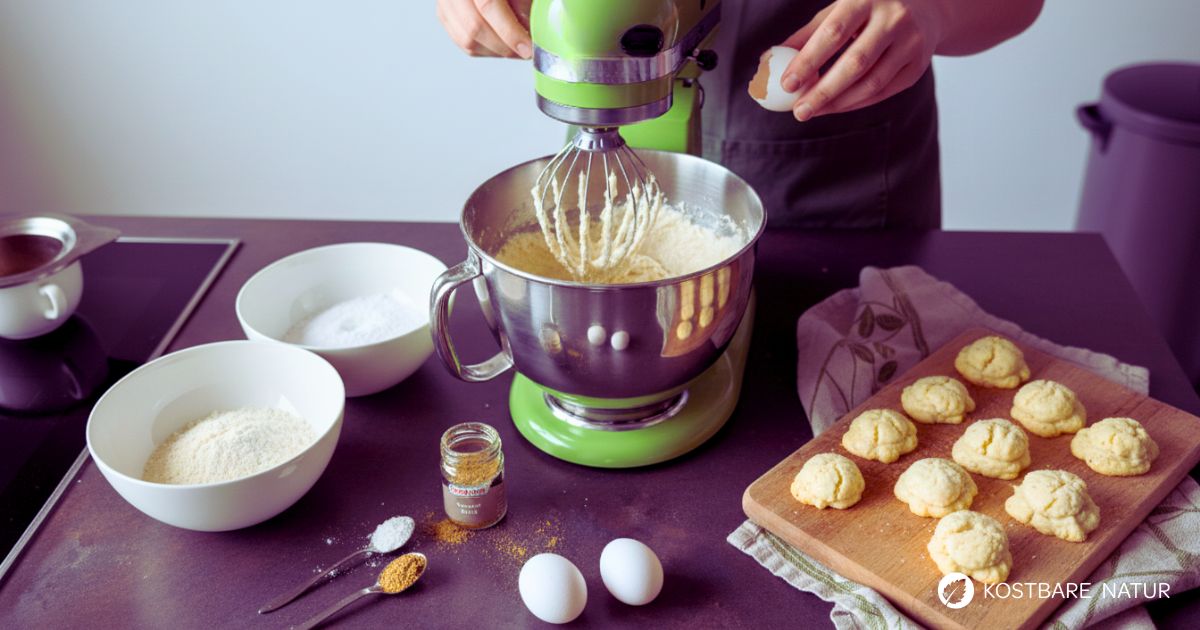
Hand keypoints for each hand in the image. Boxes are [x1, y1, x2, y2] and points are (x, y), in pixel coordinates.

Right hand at [437, 0, 532, 58]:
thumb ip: (523, 1)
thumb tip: (531, 27)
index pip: (487, 5)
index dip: (509, 31)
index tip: (527, 47)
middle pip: (475, 27)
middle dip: (505, 47)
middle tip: (525, 51)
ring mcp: (446, 2)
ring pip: (467, 39)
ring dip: (496, 50)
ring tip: (516, 49)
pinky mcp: (443, 13)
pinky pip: (462, 41)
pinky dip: (484, 49)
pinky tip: (500, 46)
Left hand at [780, 0, 947, 120]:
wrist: (926, 8)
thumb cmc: (869, 9)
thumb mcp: (839, 10)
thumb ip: (808, 34)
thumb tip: (771, 60)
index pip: (834, 32)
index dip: (808, 60)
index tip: (786, 84)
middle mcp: (893, 18)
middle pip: (855, 62)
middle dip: (823, 91)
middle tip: (798, 111)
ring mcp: (911, 42)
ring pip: (872, 83)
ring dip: (838, 103)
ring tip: (811, 111)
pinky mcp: (918, 65)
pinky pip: (884, 92)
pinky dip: (856, 103)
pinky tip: (835, 107)